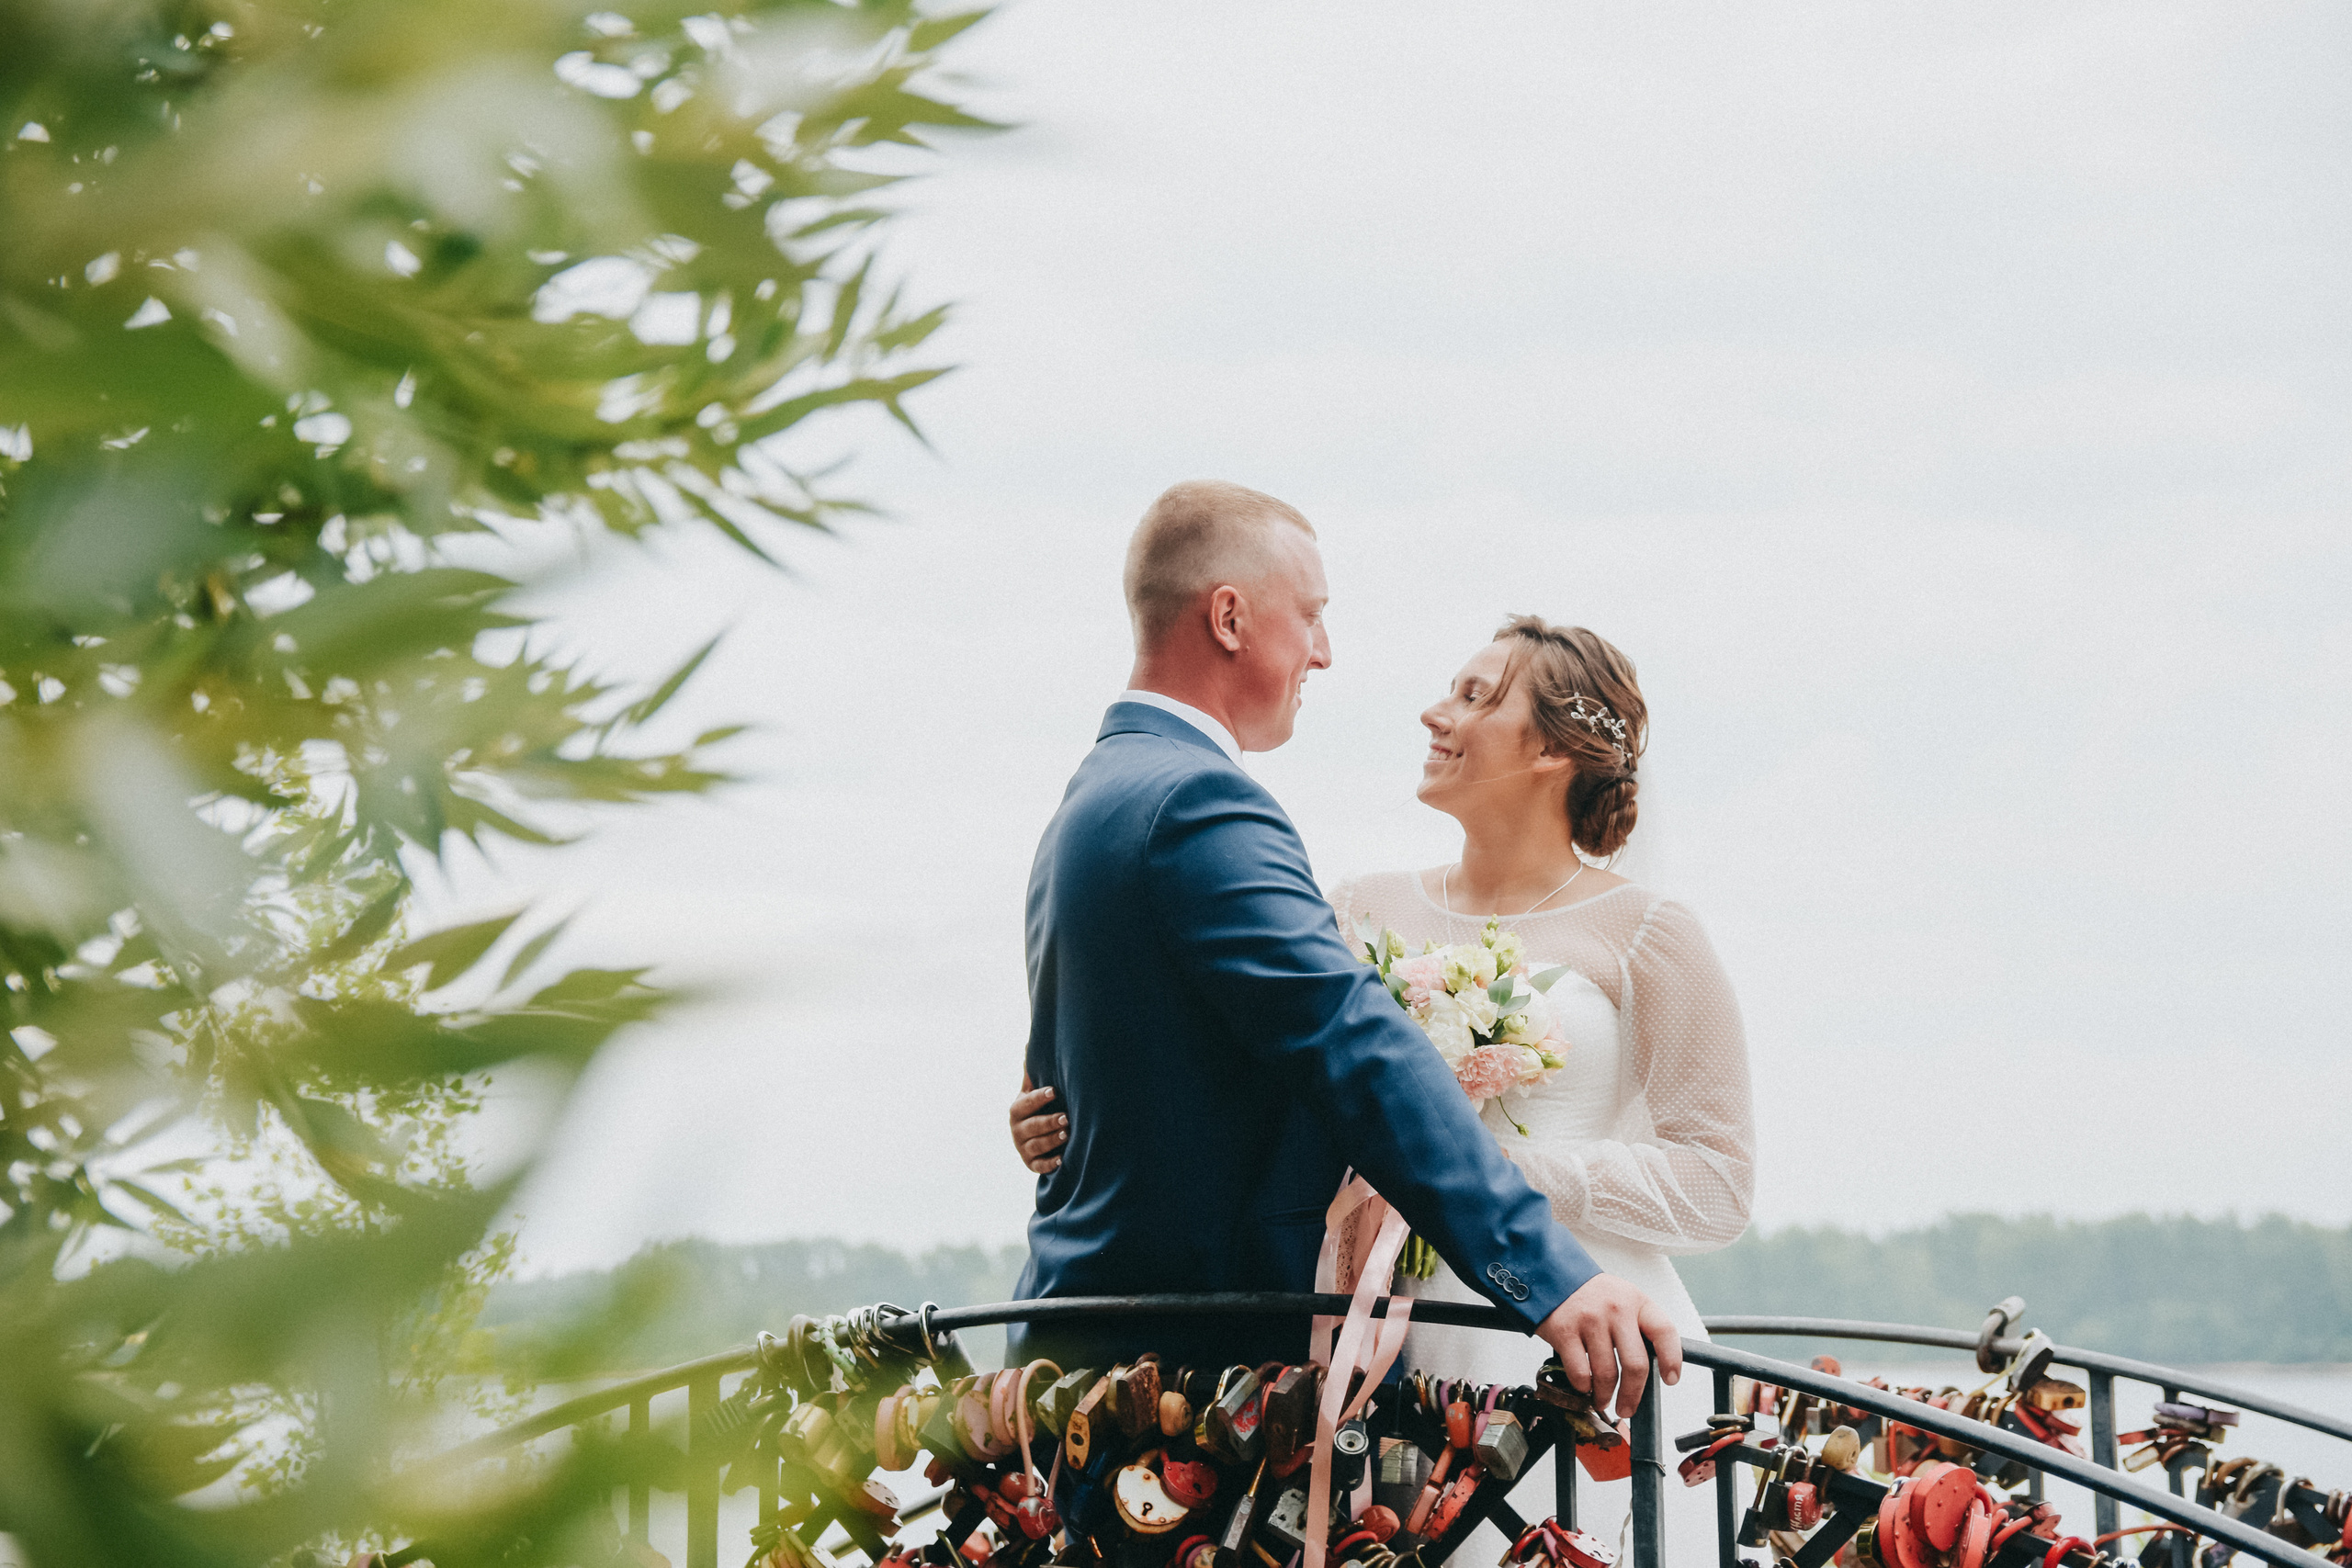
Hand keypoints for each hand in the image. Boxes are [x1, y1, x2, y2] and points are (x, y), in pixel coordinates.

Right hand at [1010, 1072, 1067, 1173]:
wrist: (1036, 1137)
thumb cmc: (1039, 1108)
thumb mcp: (1032, 1092)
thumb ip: (1031, 1073)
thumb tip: (1029, 1044)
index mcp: (1017, 1110)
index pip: (1026, 1104)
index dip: (1039, 1097)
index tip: (1054, 1091)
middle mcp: (1017, 1130)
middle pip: (1032, 1126)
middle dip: (1049, 1122)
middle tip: (1067, 1117)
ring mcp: (1023, 1148)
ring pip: (1037, 1146)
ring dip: (1052, 1141)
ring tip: (1068, 1134)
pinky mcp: (1032, 1164)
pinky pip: (1040, 1166)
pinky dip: (1050, 1164)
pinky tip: (1062, 1159)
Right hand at [1534, 1273, 1682, 1421]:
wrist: (1553, 1275)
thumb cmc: (1593, 1294)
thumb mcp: (1624, 1299)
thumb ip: (1639, 1327)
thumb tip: (1653, 1367)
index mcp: (1636, 1302)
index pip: (1664, 1332)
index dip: (1671, 1359)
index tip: (1670, 1379)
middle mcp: (1616, 1310)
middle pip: (1635, 1364)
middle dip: (1633, 1395)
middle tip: (1627, 1408)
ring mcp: (1590, 1320)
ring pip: (1606, 1374)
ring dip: (1605, 1396)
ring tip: (1602, 1400)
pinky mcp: (1565, 1331)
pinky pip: (1579, 1372)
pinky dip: (1583, 1387)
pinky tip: (1584, 1386)